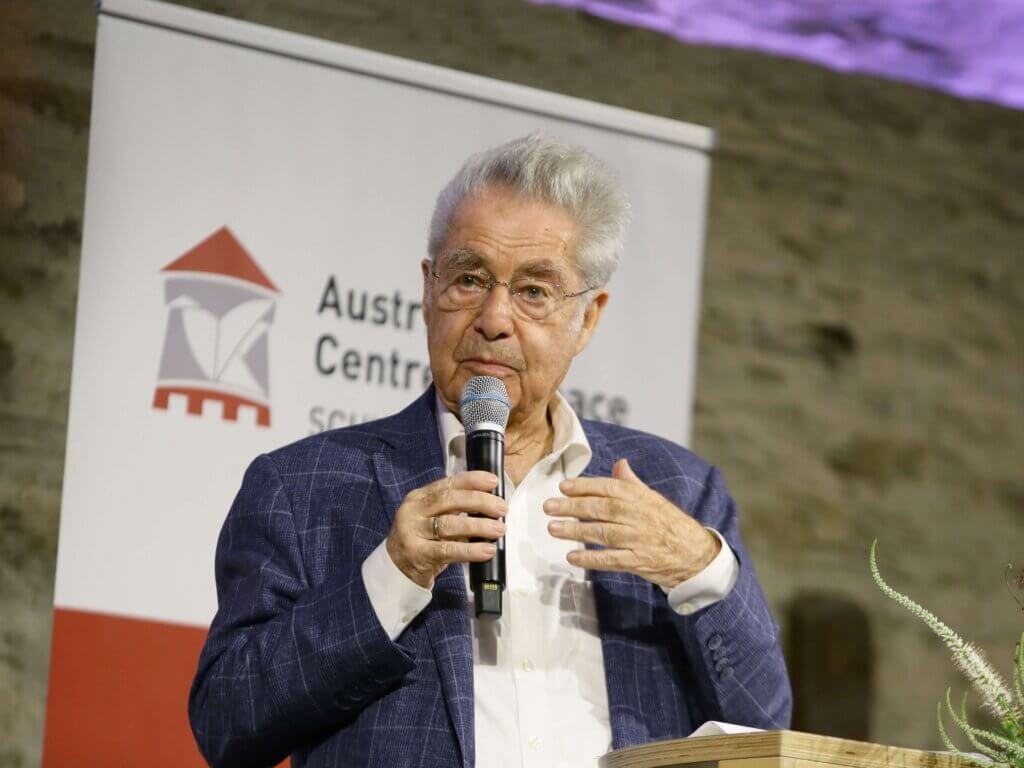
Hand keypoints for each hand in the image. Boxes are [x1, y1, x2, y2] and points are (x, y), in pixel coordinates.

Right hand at [385, 471, 507, 589]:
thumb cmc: (422, 540)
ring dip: (479, 526)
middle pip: (449, 500)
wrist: (396, 569)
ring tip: (499, 529)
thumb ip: (454, 510)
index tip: (493, 481)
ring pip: (450, 524)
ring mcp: (413, 532)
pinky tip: (487, 550)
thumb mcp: (432, 518)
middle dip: (480, 502)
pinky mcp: (418, 554)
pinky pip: (449, 550)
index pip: (448, 483)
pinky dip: (471, 550)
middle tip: (502, 508)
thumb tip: (490, 505)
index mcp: (419, 497)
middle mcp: (413, 511)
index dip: (472, 480)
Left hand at [542, 458, 719, 589]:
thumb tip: (619, 463)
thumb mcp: (653, 498)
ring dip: (576, 530)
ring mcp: (638, 539)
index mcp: (640, 497)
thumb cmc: (669, 523)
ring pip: (603, 532)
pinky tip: (571, 557)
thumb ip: (632, 483)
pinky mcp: (638, 561)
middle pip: (601, 509)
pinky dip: (591, 558)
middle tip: (549, 507)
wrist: (695, 553)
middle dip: (573, 507)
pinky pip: (611, 559)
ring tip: (553, 528)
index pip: (609, 487)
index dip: (585, 486)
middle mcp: (638, 516)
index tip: (563, 486)